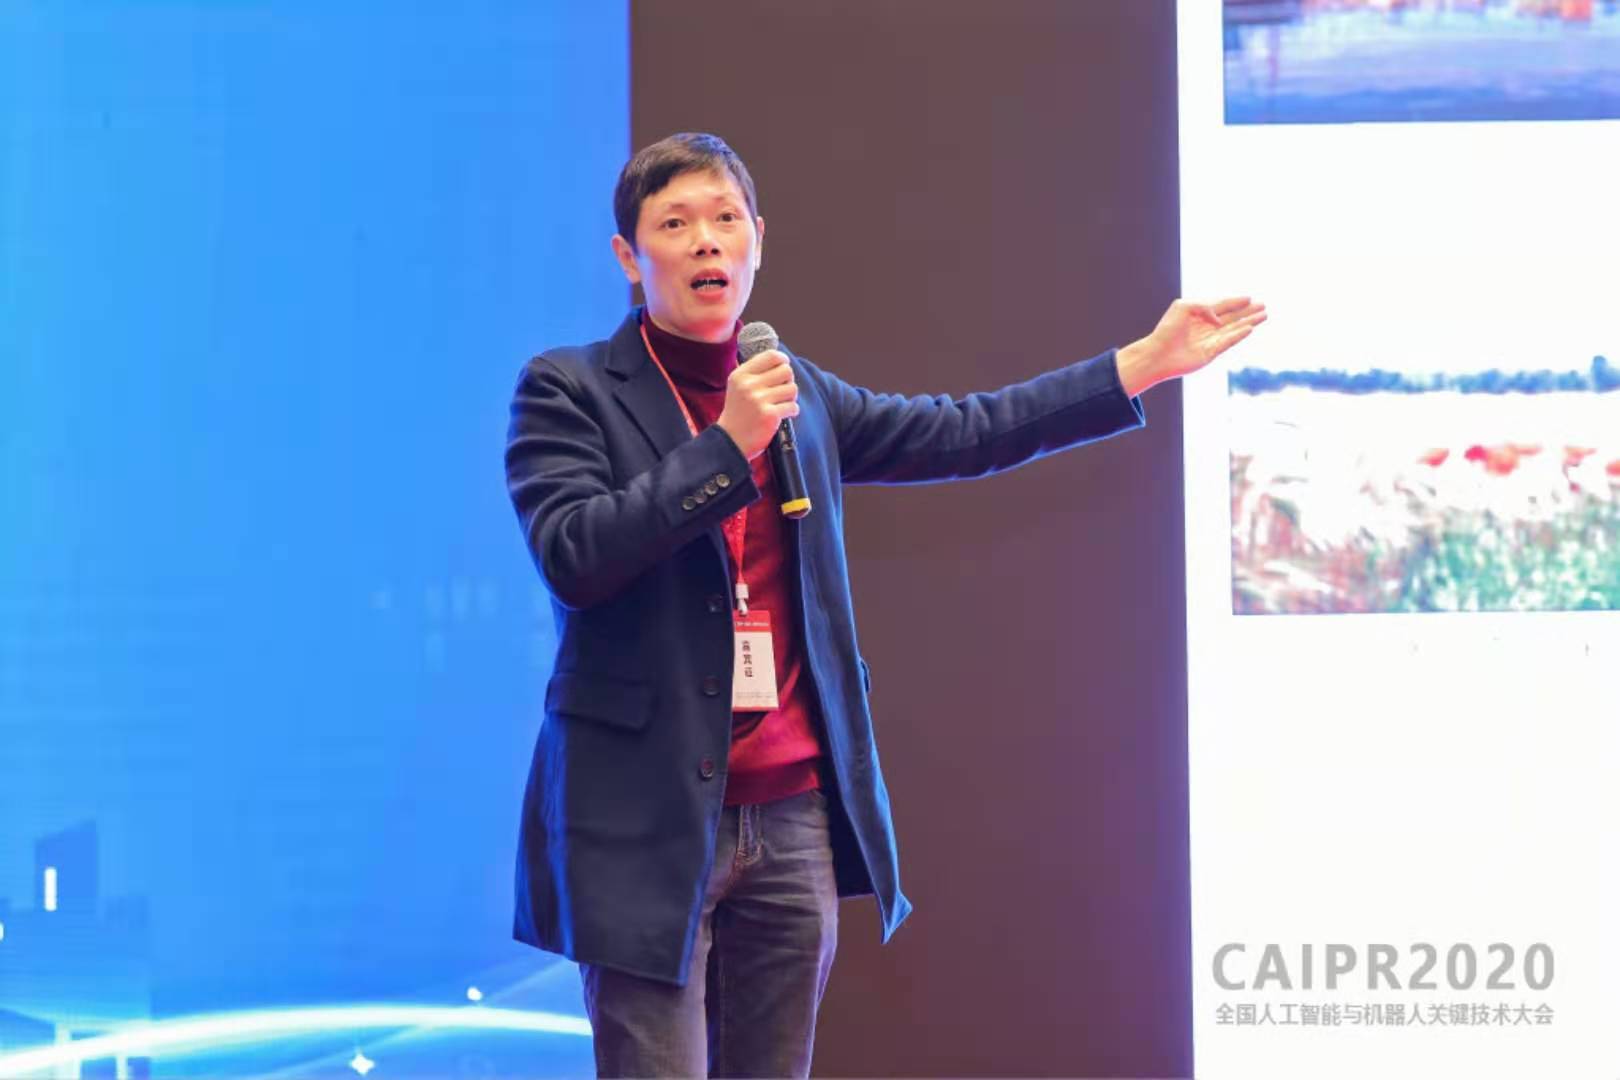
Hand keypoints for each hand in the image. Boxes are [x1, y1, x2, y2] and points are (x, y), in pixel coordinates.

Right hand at [716, 349, 799, 459]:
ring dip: (790, 397)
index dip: (783, 361)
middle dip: (788, 381)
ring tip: (780, 404)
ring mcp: (759, 400)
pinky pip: (793, 406)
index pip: (771, 356)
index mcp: (741, 375)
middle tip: (781, 391)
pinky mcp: (769, 415)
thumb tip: (781, 360)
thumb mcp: (738, 387)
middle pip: (786, 370)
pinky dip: (791, 411)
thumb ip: (755, 372)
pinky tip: (781, 415)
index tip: (783, 367)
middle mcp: (749, 385)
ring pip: (792, 388)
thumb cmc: (737, 414)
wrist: (730, 441)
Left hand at [1115, 297, 1266, 397]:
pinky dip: (1239, 335)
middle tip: (1263, 306)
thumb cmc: (1167, 329)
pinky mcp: (1210, 353)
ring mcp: (1209, 340)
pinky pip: (1229, 342)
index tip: (1249, 298)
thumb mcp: (1184, 307)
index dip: (1235, 301)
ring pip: (1234, 329)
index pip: (1221, 306)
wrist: (1157, 354)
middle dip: (1247, 311)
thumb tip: (1218, 319)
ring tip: (1264, 315)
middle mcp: (1205, 327)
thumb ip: (1204, 306)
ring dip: (1249, 322)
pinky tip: (1250, 328)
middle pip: (1231, 317)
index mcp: (1198, 314)